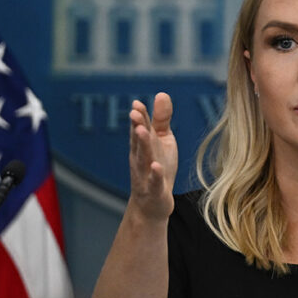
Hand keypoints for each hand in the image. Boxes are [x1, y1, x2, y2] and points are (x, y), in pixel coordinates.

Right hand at [127, 93, 177, 220]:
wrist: (152, 204)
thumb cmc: (157, 167)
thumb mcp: (162, 141)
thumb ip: (161, 119)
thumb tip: (162, 93)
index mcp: (142, 145)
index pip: (140, 128)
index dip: (139, 116)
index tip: (137, 104)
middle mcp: (141, 158)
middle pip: (139, 140)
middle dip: (137, 126)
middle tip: (135, 113)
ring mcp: (145, 175)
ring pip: (144, 158)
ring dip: (143, 144)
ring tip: (142, 131)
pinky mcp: (154, 190)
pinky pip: (154, 182)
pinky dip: (155, 174)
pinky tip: (157, 166)